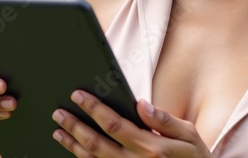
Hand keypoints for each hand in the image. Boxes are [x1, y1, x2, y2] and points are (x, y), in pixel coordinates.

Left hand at [53, 90, 212, 157]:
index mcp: (152, 147)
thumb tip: (141, 104)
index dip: (94, 109)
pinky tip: (76, 150)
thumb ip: (164, 119)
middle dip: (75, 126)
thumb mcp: (189, 135)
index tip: (79, 95)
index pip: (115, 125)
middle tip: (59, 113)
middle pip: (97, 144)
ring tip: (59, 131)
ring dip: (74, 145)